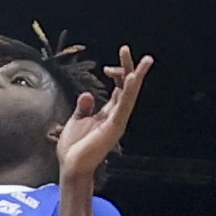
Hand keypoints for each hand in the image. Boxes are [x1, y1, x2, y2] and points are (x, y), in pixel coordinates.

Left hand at [57, 49, 154, 190]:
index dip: (117, 74)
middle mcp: (116, 115)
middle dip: (131, 68)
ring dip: (136, 76)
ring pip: (130, 94)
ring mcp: (117, 120)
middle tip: (127, 50)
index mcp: (108, 113)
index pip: (119, 89)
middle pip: (127, 88)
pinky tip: (131, 78)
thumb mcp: (77, 121)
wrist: (71, 166)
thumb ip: (84, 107)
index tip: (107, 67)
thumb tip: (88, 94)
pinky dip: (128, 92)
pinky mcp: (114, 126)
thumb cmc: (74, 147)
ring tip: (144, 62)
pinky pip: (123, 105)